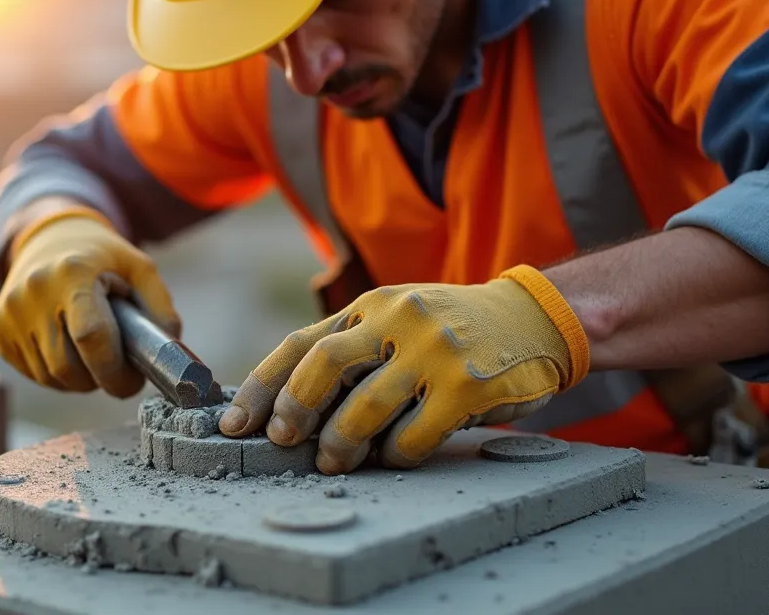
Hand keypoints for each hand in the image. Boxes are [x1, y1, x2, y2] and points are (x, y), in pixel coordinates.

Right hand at [0, 206, 180, 397]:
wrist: (50, 238)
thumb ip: (161, 309)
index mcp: (72, 273)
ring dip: (79, 379)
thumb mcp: (140, 269)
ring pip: (50, 376)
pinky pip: (33, 372)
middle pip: (67, 366)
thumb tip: (171, 354)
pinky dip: (57, 374)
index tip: (132, 380)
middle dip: (99, 380)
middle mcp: (33, 292)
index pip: (91, 336)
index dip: (114, 370)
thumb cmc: (102, 259)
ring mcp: (10, 312)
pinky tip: (69, 350)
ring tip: (94, 355)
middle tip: (117, 371)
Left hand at [218, 265, 589, 473]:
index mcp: (372, 306)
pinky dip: (395, 454)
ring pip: (365, 406)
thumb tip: (287, 406)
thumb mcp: (399, 320)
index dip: (261, 386)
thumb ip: (353, 348)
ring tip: (335, 462)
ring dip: (341, 443)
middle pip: (323, 364)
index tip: (233, 424)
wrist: (534, 318)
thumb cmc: (452, 330)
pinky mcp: (468, 386)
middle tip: (284, 440)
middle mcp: (398, 320)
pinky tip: (394, 457)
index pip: (300, 343)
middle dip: (293, 409)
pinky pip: (415, 433)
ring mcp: (434, 351)